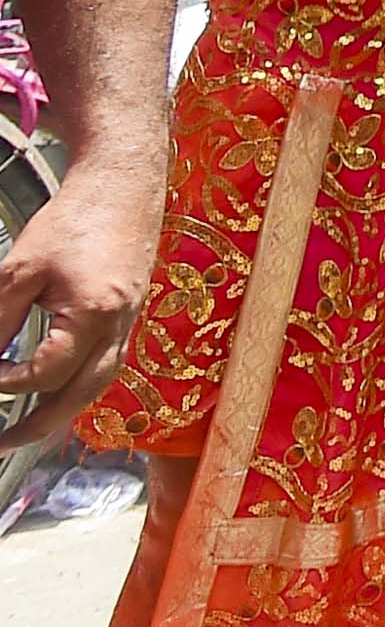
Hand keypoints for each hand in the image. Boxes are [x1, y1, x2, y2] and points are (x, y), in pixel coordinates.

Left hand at [0, 168, 156, 449]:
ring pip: (98, 383)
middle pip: (82, 395)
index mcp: (93, 314)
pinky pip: (107, 362)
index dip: (6, 383)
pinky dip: (80, 383)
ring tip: (28, 426)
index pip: (44, 373)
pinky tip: (58, 385)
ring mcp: (129, 320)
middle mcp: (118, 325)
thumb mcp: (21, 269)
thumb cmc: (75, 219)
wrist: (124, 183)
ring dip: (63, 410)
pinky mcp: (129, 312)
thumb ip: (0, 320)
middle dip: (40, 425)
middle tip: (3, 443)